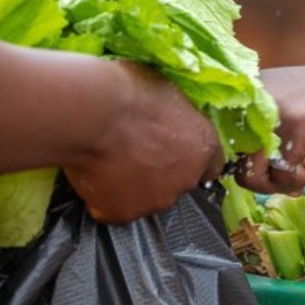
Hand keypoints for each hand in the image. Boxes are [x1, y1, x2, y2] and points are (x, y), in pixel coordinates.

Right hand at [63, 61, 222, 223]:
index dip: (189, 155)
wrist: (95, 114)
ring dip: (134, 182)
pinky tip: (96, 171)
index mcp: (202, 146)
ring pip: (147, 196)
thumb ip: (174, 117)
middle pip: (177, 181)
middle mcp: (185, 180)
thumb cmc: (129, 91)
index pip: (210, 163)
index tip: (174, 147)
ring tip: (111, 157)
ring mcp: (154, 201)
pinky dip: (106, 193)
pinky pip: (115, 206)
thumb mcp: (166, 92)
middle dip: (160, 169)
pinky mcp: (121, 213)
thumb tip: (165, 119)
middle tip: (135, 147)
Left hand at [238, 62, 304, 193]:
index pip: (219, 138)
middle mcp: (253, 99)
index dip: (237, 163)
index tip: (262, 169)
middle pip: (232, 160)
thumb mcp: (283, 105)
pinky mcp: (296, 127)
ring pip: (253, 173)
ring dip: (280, 184)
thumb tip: (237, 170)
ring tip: (304, 172)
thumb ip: (259, 129)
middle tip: (286, 179)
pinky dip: (302, 180)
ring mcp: (274, 112)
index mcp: (246, 92)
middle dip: (260, 180)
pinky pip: (284, 174)